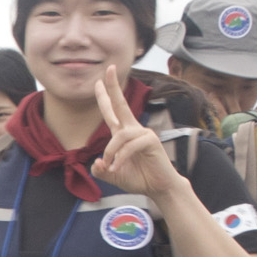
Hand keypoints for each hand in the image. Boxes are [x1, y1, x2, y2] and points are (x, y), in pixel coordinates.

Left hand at [92, 66, 184, 202]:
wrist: (159, 188)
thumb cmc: (139, 179)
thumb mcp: (114, 176)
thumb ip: (102, 171)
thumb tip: (97, 162)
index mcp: (124, 134)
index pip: (112, 112)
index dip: (105, 97)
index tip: (97, 82)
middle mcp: (133, 130)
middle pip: (121, 104)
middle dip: (113, 87)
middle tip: (108, 68)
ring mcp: (143, 133)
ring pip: (120, 135)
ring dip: (111, 152)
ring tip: (111, 168)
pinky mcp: (151, 140)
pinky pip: (129, 146)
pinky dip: (121, 158)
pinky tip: (118, 168)